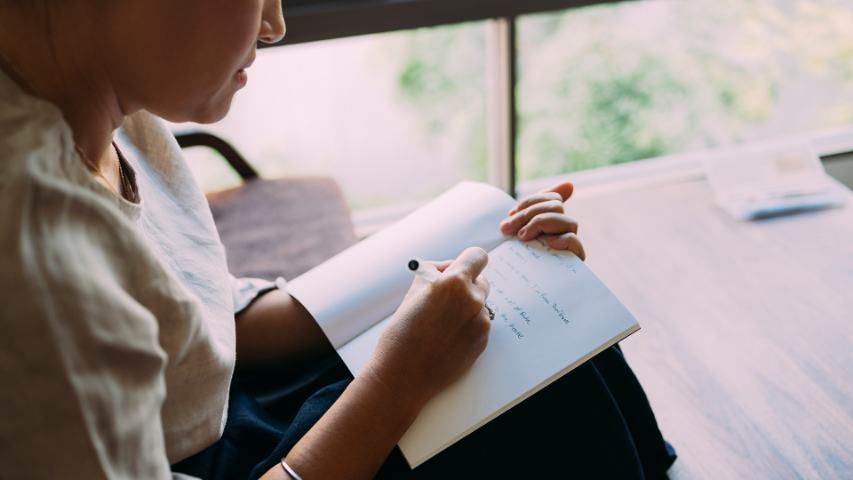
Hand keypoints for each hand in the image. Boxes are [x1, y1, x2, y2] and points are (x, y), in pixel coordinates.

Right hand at [364, 247, 490, 409]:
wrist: (404, 374)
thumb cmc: (402, 333)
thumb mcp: (414, 291)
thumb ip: (435, 274)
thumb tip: (447, 268)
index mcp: (454, 282)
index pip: (477, 256)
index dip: (468, 260)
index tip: (461, 266)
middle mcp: (473, 300)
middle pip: (481, 280)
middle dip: (466, 284)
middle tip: (445, 297)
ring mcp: (481, 323)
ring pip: (479, 304)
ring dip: (465, 308)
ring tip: (440, 324)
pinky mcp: (482, 341)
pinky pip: (479, 324)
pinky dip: (467, 326)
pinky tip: (446, 337)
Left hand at [499, 181, 585, 259]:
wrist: (514, 290)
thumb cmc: (516, 258)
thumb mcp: (518, 232)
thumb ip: (531, 209)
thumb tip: (570, 184)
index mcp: (552, 219)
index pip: (551, 197)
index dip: (531, 201)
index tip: (511, 213)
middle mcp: (563, 230)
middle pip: (556, 206)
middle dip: (529, 213)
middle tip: (508, 229)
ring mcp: (569, 245)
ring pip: (568, 220)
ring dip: (541, 224)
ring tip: (523, 237)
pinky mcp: (572, 261)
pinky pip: (575, 243)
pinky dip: (563, 239)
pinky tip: (548, 243)